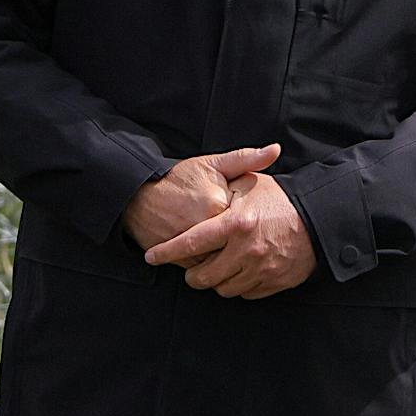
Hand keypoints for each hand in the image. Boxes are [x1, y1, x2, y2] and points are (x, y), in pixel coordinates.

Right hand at [122, 144, 280, 251]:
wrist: (139, 195)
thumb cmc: (179, 178)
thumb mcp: (213, 163)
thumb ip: (247, 159)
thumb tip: (276, 149)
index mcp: (218, 203)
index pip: (247, 220)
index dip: (248, 216)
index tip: (249, 214)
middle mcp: (204, 226)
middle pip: (235, 241)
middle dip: (238, 238)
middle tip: (240, 232)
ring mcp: (189, 244)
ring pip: (219, 257)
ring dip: (223, 252)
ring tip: (225, 241)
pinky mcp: (176, 257)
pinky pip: (201, 265)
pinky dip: (206, 260)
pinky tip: (208, 249)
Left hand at [144, 170, 316, 298]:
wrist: (321, 219)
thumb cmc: (283, 199)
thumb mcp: (253, 184)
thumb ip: (225, 186)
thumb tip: (202, 190)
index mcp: (235, 223)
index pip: (190, 243)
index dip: (166, 252)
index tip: (152, 256)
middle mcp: (245, 250)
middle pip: (203, 276)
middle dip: (192, 275)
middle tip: (191, 269)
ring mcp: (260, 269)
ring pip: (223, 288)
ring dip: (216, 282)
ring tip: (218, 269)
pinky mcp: (273, 282)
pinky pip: (245, 293)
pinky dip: (239, 285)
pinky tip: (240, 272)